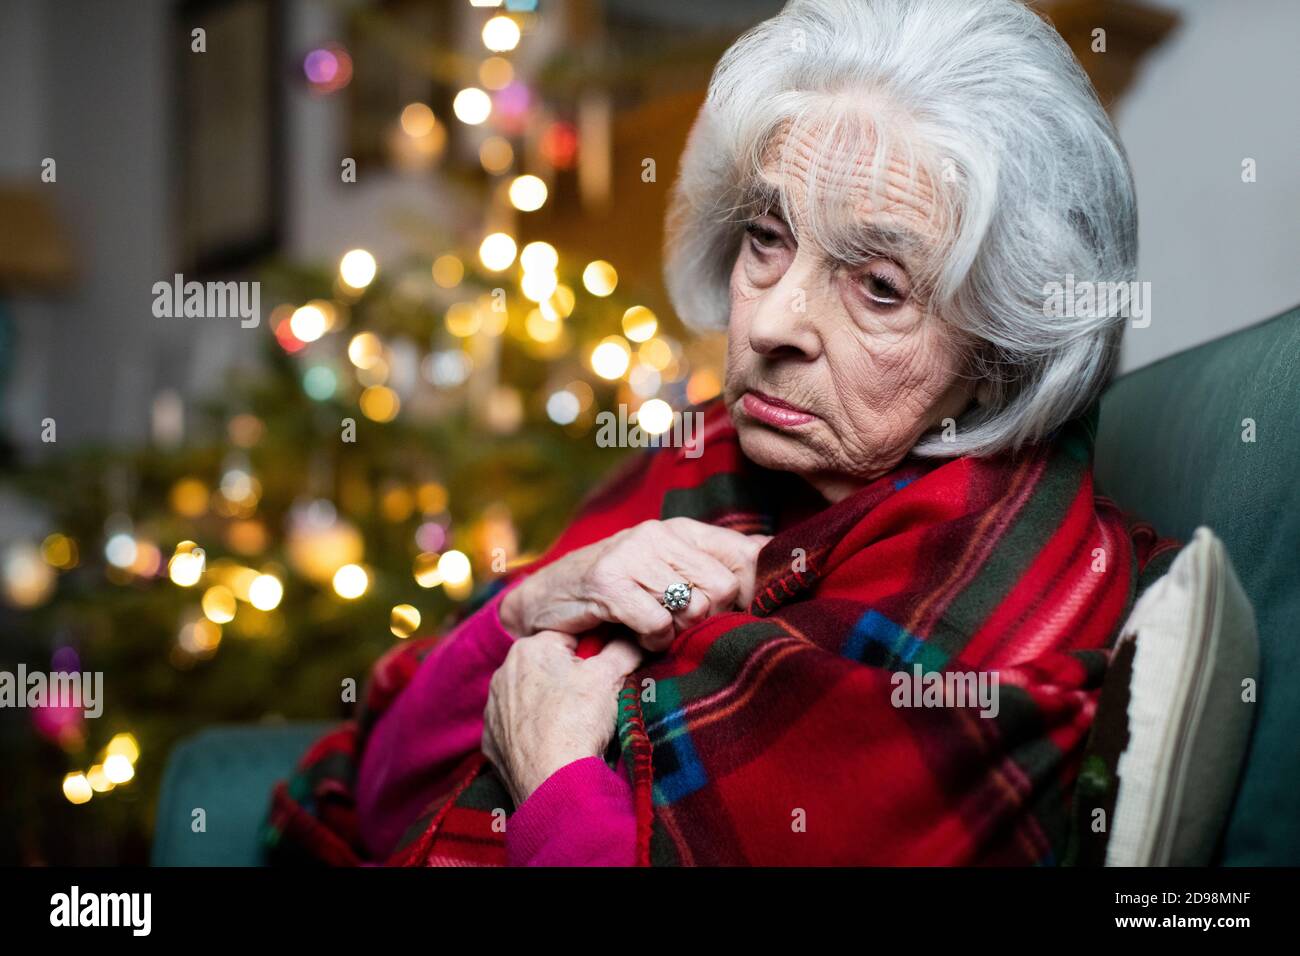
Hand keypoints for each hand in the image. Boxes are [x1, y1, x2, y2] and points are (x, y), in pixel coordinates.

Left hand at [481, 631, 642, 807]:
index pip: (570, 638)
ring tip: (575, 725)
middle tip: (594, 701)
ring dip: (550, 704)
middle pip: (548, 667)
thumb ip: (624, 647)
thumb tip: (635, 636)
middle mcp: (503, 673)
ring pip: (531, 696)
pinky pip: (518, 727)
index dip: (594, 654)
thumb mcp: (610, 676)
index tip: (607, 672)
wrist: (554, 783)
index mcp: (529, 648)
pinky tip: (553, 743)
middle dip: (570, 678)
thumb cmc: (579, 721)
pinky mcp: (492, 740)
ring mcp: (494, 709)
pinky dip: (534, 732)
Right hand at [499, 517, 770, 650]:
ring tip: (655, 627)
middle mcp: (659, 533)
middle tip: (679, 624)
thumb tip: (772, 551)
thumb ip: (714, 562)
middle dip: (707, 617)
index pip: (745, 554)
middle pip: (722, 587)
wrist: (545, 598)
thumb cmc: (616, 589)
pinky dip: (652, 641)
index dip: (750, 592)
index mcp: (681, 529)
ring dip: (676, 631)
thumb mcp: (666, 568)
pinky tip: (637, 636)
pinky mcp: (608, 582)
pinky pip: (657, 624)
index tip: (737, 612)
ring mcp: (632, 554)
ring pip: (692, 606)